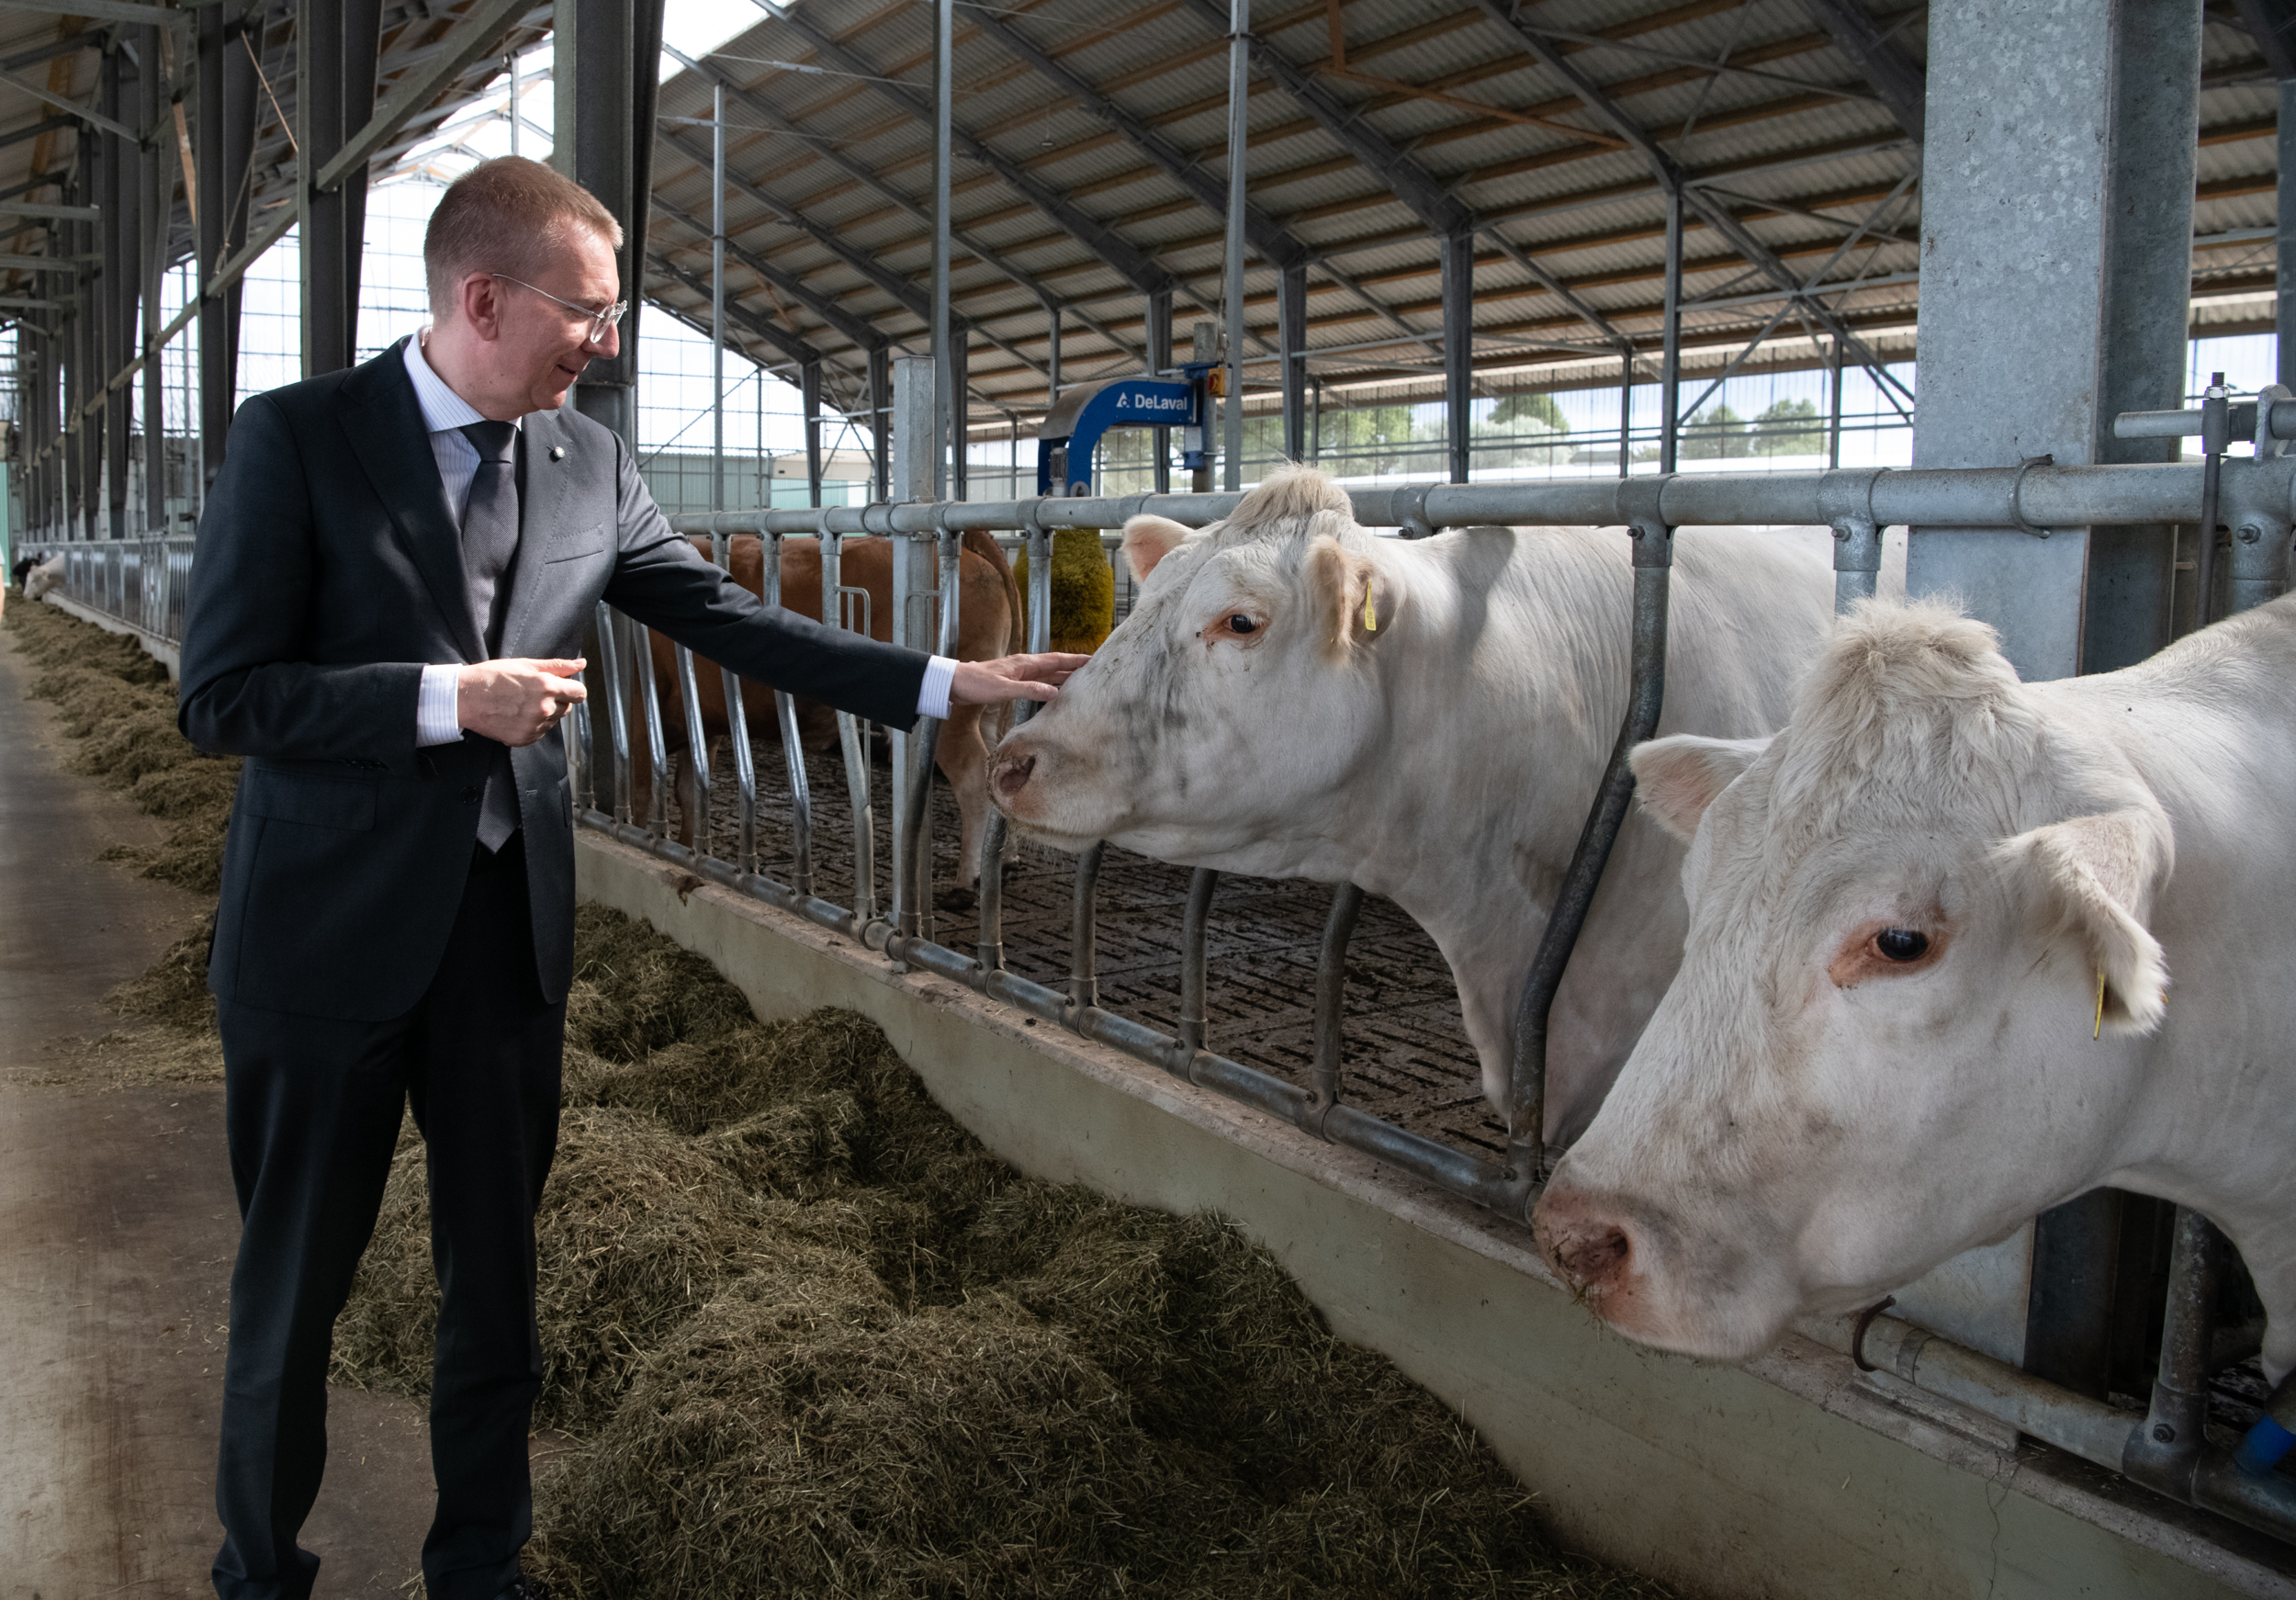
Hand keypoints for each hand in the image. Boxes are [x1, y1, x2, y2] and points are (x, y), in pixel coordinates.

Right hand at [457, 657, 587, 746]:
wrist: (465, 697)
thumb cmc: (492, 677)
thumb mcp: (525, 664)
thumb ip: (557, 666)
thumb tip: (581, 664)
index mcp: (547, 687)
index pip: (579, 693)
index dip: (573, 689)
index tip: (564, 687)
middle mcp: (544, 709)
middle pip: (567, 708)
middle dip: (557, 700)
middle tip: (534, 692)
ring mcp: (534, 726)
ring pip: (553, 721)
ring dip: (545, 713)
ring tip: (522, 703)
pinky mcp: (524, 739)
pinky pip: (539, 732)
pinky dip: (533, 725)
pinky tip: (516, 715)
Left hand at [948, 652, 1092, 706]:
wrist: (955, 684)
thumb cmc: (977, 684)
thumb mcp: (1004, 689)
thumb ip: (1030, 690)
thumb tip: (1054, 692)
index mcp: (1025, 663)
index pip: (1057, 659)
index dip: (1076, 659)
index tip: (1093, 659)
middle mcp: (1025, 665)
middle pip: (1056, 665)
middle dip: (1075, 667)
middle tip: (1094, 671)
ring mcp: (1020, 673)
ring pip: (1048, 673)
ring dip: (1064, 675)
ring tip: (1081, 681)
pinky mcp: (1014, 682)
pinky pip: (1039, 681)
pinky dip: (1050, 684)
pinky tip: (1055, 690)